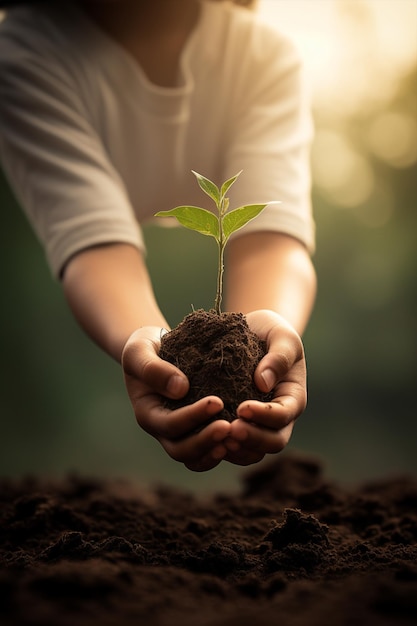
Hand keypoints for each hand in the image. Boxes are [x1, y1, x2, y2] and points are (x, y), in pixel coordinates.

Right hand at [121, 326, 231, 470]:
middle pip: (181, 450)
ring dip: (216, 451)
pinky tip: (244, 441)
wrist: (156, 350)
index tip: (217, 402)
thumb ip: (153, 369)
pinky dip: (225, 451)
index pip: (170, 424)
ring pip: (196, 458)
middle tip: (230, 427)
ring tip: (238, 439)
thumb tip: (181, 389)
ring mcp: (180, 434)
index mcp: (148, 413)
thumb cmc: (146, 348)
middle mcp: (163, 430)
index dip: (192, 417)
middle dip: (205, 441)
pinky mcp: (196, 431)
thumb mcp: (140, 352)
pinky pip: (209, 452)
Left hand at [223, 310, 306, 465]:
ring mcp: (258, 426)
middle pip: (273, 442)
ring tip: (215, 438)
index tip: (243, 408)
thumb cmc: (270, 332)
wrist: (250, 333)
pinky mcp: (237, 426)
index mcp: (292, 397)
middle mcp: (278, 418)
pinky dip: (221, 448)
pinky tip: (203, 438)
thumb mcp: (281, 335)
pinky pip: (233, 448)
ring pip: (253, 451)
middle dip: (252, 439)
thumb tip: (263, 383)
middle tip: (229, 430)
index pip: (284, 415)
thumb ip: (278, 357)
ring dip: (236, 450)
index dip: (265, 416)